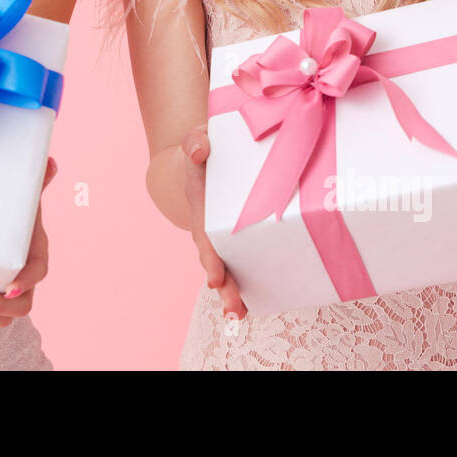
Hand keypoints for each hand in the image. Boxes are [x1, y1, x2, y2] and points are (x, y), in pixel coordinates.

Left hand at [0, 155, 56, 326]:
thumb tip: (50, 161)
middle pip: (21, 306)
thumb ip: (34, 181)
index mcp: (34, 253)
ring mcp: (3, 294)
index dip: (27, 281)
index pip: (39, 272)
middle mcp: (22, 279)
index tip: (11, 286)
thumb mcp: (19, 197)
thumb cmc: (8, 213)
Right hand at [182, 125, 246, 318]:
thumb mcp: (197, 141)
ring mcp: (227, 234)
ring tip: (237, 315)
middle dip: (223, 285)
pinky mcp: (245, 234)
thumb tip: (199, 149)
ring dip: (233, 291)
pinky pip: (250, 256)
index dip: (210, 257)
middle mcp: (212, 227)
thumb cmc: (205, 149)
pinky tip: (260, 300)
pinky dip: (251, 279)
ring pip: (230, 265)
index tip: (214, 277)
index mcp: (202, 207)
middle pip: (216, 260)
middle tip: (232, 307)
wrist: (206, 154)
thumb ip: (195, 142)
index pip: (205, 235)